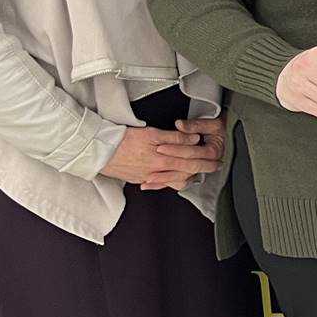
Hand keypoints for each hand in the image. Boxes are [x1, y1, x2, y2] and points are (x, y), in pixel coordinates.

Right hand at [102, 122, 224, 191]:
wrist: (97, 151)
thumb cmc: (122, 140)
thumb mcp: (151, 133)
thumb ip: (175, 138)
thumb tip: (193, 139)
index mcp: (163, 161)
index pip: (192, 163)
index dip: (208, 162)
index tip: (218, 161)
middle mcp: (158, 173)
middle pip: (186, 173)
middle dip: (203, 170)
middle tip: (215, 167)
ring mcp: (148, 178)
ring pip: (174, 181)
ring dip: (188, 177)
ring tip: (198, 173)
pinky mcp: (138, 179)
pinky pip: (160, 184)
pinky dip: (169, 182)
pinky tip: (173, 179)